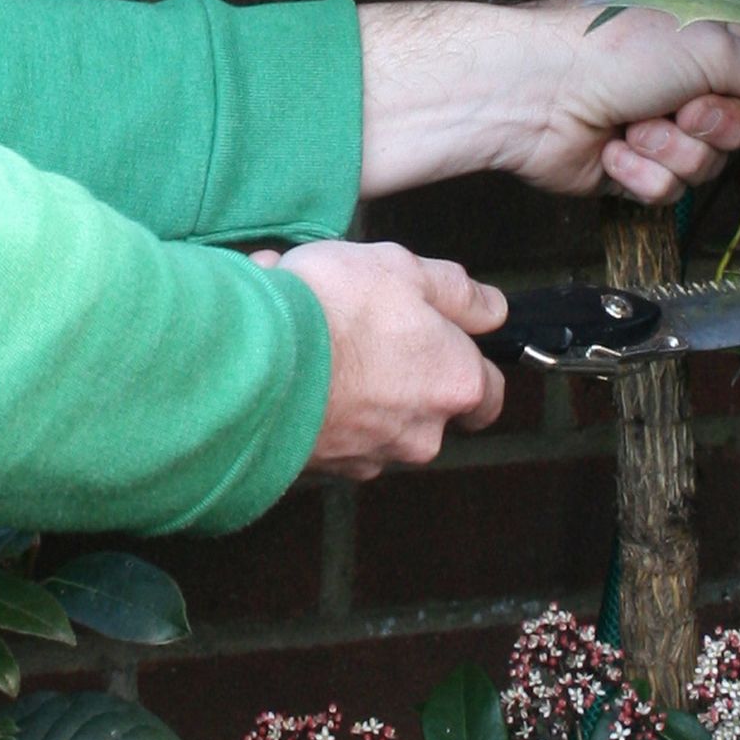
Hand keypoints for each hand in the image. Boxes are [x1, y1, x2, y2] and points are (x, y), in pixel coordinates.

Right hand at [254, 240, 507, 478]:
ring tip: (305, 330)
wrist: (247, 363)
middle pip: (423, 407)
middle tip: (359, 324)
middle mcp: (418, 434)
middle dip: (397, 371)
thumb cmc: (333, 308)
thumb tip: (492, 310)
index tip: (445, 343)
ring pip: (368, 416)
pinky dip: (308, 397)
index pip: (487, 394)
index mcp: (455, 385)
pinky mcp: (317, 470)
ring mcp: (365, 458)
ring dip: (345, 379)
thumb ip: (457, 292)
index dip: (470, 365)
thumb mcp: (405, 269)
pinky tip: (280, 356)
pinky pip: (322, 427)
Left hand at [356, 0, 739, 205]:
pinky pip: (668, 190)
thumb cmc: (610, 49)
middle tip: (682, 107)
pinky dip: (641, 174)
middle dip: (715, 126)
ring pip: (708, 166)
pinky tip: (612, 150)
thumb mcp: (710, 49)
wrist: (531, 94)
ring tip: (635, 127)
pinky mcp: (634, 167)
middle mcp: (689, 81)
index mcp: (711, 38)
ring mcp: (661, 125)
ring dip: (672, 151)